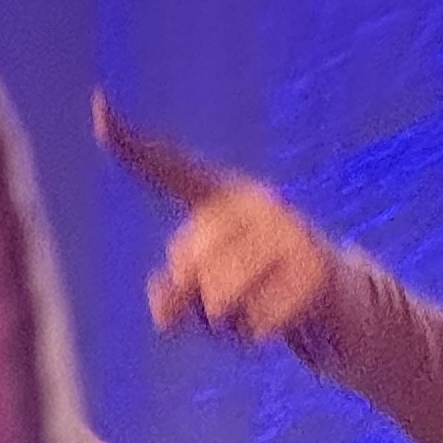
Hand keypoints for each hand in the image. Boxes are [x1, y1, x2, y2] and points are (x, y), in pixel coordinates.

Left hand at [95, 101, 353, 363]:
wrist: (346, 311)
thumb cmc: (263, 294)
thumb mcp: (207, 299)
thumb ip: (172, 297)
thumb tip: (165, 313)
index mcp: (224, 198)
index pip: (169, 168)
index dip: (130, 142)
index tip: (97, 104)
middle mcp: (258, 203)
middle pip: (186, 263)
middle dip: (195, 304)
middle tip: (232, 306)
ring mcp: (291, 232)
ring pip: (217, 298)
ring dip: (227, 327)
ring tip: (256, 313)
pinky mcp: (317, 270)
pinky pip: (255, 322)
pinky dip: (258, 338)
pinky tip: (280, 325)